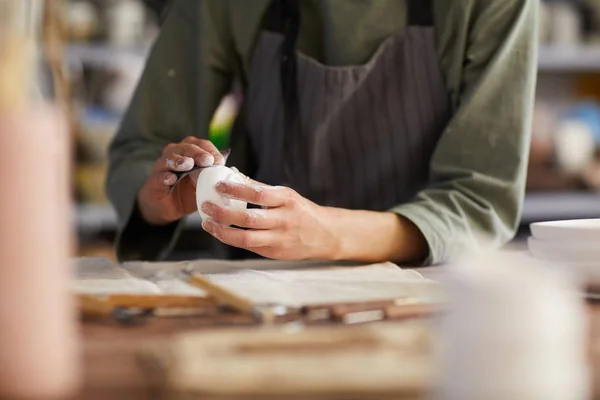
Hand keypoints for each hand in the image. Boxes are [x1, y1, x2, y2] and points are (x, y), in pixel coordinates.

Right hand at [137, 136, 224, 224]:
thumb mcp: (205, 184)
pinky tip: (171, 179)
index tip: (220, 161)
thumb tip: (233, 172)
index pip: (202, 144)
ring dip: (180, 160)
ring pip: (170, 157)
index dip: (211, 150)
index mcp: (190, 152)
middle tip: (207, 161)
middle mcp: (175, 154)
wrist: (168, 208)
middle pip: (186, 147)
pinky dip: (165, 176)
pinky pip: (159, 176)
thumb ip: (214, 176)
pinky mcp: (154, 180)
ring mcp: (163, 166)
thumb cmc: (188, 191)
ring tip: (188, 165)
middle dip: (198, 153)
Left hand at [199, 181, 341, 259]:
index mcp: (287, 200)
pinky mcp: (274, 253)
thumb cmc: (301, 211)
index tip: (219, 186)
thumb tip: (235, 177)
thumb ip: (262, 188)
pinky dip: (231, 239)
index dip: (236, 190)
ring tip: (207, 223)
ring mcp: (279, 239)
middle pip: (249, 219)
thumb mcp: (287, 195)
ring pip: (246, 238)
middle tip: (206, 205)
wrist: (325, 235)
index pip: (258, 194)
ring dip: (222, 231)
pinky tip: (219, 232)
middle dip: (223, 213)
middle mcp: (284, 220)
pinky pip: (248, 247)